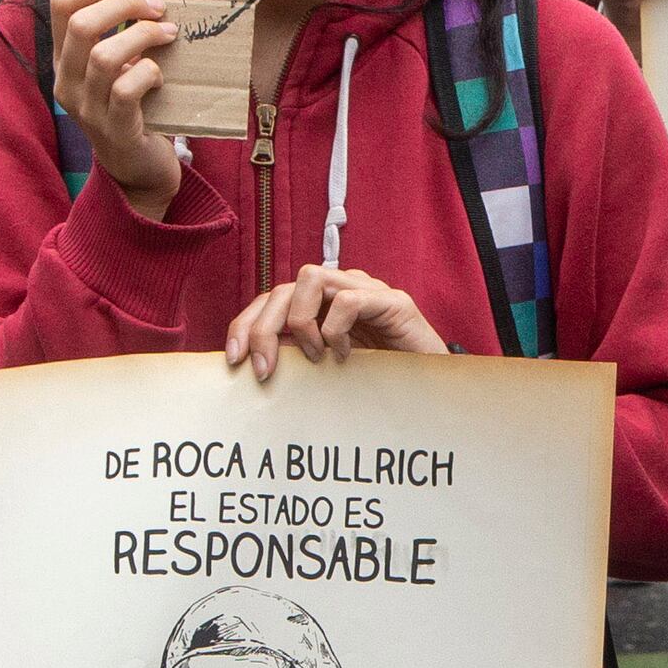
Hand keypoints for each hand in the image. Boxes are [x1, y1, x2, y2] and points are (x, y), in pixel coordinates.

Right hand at [46, 0, 188, 211]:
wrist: (137, 168)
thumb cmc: (132, 106)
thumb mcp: (114, 67)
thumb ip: (116, 34)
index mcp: (63, 58)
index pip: (60, 2)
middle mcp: (66, 81)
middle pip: (80, 23)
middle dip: (124, 5)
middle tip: (157, 9)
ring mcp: (87, 108)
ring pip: (104, 56)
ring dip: (144, 36)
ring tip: (168, 35)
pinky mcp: (114, 129)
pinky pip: (126, 90)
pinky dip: (149, 73)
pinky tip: (160, 77)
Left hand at [224, 263, 445, 379]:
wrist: (434, 389)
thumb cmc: (379, 380)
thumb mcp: (324, 370)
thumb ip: (294, 357)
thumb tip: (250, 361)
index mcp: (319, 305)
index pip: (270, 300)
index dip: (245, 324)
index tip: (233, 359)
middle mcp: (339, 290)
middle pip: (282, 289)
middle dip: (263, 329)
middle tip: (264, 370)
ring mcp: (366, 291)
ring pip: (311, 278)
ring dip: (301, 322)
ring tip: (314, 356)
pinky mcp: (392, 302)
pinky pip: (348, 300)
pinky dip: (336, 330)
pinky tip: (344, 356)